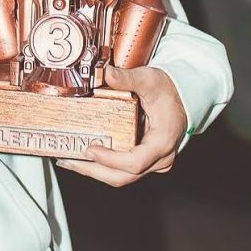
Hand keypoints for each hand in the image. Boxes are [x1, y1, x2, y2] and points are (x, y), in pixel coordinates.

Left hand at [55, 65, 187, 186]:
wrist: (182, 97)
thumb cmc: (168, 90)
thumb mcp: (150, 80)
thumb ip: (128, 78)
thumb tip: (107, 73)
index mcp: (162, 142)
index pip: (135, 162)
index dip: (111, 160)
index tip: (90, 150)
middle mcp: (159, 158)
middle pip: (123, 176)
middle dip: (93, 170)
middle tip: (67, 160)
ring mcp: (151, 162)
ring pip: (121, 176)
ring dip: (93, 170)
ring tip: (67, 160)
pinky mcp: (143, 159)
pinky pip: (121, 169)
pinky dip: (101, 165)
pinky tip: (81, 156)